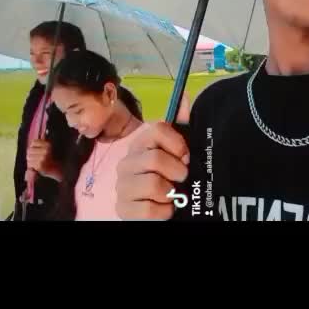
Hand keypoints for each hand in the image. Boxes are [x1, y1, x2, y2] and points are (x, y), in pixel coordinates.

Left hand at [26, 139, 56, 177]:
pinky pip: (30, 164)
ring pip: (29, 157)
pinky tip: (36, 166)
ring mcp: (42, 158)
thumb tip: (33, 140)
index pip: (33, 142)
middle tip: (34, 157)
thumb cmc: (49, 158)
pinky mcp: (39, 165)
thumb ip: (40, 143)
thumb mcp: (47, 148)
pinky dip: (31, 165)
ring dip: (30, 160)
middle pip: (29, 150)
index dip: (32, 146)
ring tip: (35, 162)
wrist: (55, 169)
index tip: (35, 149)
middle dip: (30, 154)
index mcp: (48, 145)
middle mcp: (45, 151)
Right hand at [116, 94, 191, 220]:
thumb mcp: (178, 153)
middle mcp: (127, 162)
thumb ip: (182, 126)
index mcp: (141, 144)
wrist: (161, 209)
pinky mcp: (123, 209)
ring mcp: (122, 186)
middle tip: (180, 180)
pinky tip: (164, 209)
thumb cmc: (171, 179)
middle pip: (155, 158)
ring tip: (171, 196)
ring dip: (170, 194)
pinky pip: (149, 210)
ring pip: (153, 184)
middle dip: (176, 172)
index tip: (185, 157)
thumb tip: (184, 96)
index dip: (177, 144)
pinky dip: (164, 212)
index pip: (158, 130)